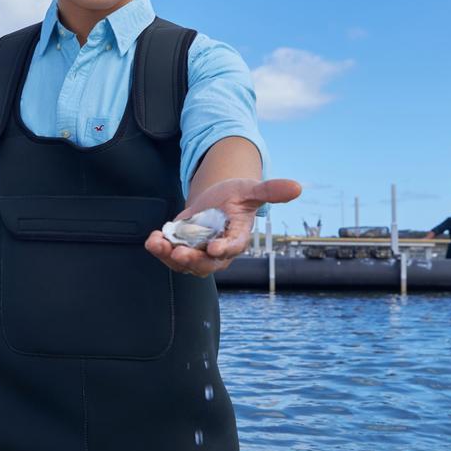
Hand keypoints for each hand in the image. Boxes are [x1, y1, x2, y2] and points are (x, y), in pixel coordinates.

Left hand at [144, 178, 300, 276]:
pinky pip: (169, 254)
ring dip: (170, 256)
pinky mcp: (181, 248)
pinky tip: (152, 238)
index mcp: (237, 238)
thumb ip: (270, 190)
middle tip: (181, 254)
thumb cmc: (236, 196)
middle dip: (193, 260)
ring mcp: (198, 252)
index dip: (224, 249)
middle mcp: (218, 251)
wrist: (216, 201)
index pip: (233, 247)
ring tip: (158, 244)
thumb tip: (297, 186)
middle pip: (206, 264)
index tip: (216, 248)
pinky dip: (159, 248)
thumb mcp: (251, 189)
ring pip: (184, 263)